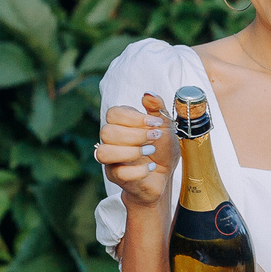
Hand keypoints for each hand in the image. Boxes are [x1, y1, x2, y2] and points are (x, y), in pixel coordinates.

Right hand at [98, 93, 174, 208]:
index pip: (113, 114)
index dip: (133, 117)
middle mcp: (111, 141)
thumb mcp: (166, 126)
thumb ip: (157, 109)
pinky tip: (151, 167)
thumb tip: (148, 94)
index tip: (155, 123)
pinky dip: (138, 170)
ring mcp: (111, 160)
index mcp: (121, 124)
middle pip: (106, 132)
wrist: (165, 176)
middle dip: (134, 135)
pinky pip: (118, 173)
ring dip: (130, 151)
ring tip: (150, 151)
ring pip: (104, 153)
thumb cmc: (162, 150)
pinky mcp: (116, 177)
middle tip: (155, 138)